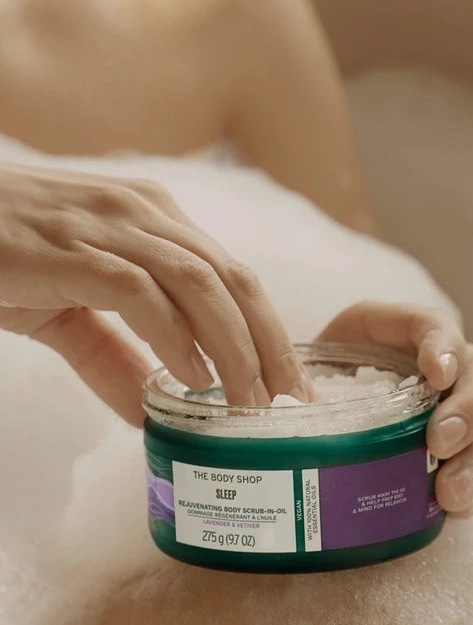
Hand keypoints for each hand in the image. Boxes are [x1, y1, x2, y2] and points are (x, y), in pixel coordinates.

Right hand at [0, 163, 310, 424]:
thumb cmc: (5, 254)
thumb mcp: (71, 312)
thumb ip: (113, 356)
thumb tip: (148, 411)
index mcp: (153, 219)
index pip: (233, 276)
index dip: (269, 330)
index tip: (289, 381)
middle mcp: (143, 213)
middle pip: (233, 280)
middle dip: (270, 344)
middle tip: (293, 399)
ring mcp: (108, 227)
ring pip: (200, 285)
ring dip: (234, 348)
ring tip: (251, 401)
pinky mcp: (70, 251)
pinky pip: (141, 292)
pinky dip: (174, 336)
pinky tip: (191, 376)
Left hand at [317, 302, 472, 516]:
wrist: (342, 399)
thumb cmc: (336, 371)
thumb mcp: (323, 356)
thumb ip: (311, 368)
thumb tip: (287, 404)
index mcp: (411, 334)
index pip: (436, 326)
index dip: (442, 347)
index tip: (436, 374)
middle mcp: (451, 367)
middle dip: (470, 411)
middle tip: (441, 442)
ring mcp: (464, 407)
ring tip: (449, 493)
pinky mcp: (464, 446)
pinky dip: (471, 487)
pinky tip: (452, 506)